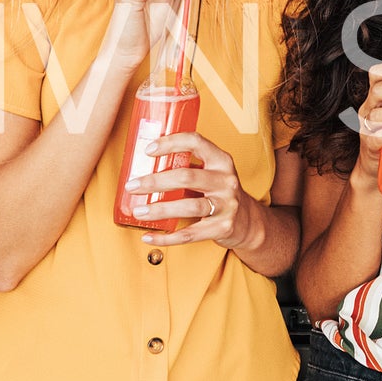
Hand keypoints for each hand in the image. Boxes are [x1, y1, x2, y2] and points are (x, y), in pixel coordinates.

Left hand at [129, 132, 257, 250]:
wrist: (248, 221)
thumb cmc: (219, 193)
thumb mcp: (212, 172)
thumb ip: (187, 166)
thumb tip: (144, 166)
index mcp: (221, 161)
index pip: (196, 142)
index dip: (170, 143)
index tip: (148, 150)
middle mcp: (226, 180)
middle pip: (187, 176)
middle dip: (155, 182)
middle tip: (132, 186)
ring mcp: (226, 205)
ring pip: (188, 206)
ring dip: (159, 209)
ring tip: (138, 212)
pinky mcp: (222, 227)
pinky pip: (190, 234)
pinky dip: (167, 238)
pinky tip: (149, 237)